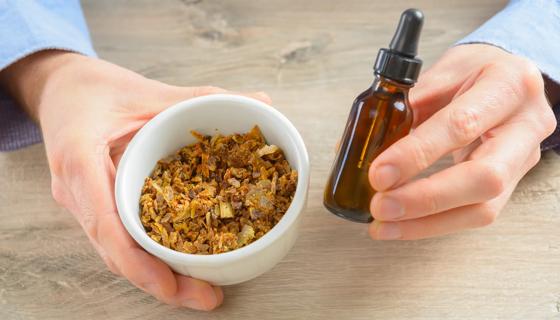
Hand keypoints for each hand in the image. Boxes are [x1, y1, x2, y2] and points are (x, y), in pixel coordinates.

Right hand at [0, 51, 269, 308]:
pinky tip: (180, 265)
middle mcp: (77, 190)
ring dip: (156, 276)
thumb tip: (263, 102)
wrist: (59, 91)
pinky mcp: (95, 206)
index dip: (138, 260)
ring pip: (116, 253)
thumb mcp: (149, 90)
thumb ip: (203, 99)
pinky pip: (120, 238)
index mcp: (80, 159)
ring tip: (202, 291)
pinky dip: (149, 257)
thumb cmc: (95, 89)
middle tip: (207, 297)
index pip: (105, 221)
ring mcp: (83, 203)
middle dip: (159, 282)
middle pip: (114, 251)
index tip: (172, 284)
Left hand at [368, 44, 555, 239]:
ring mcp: (525, 159)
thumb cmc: (476, 72)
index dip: (417, 153)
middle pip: (484, 178)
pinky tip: (403, 225)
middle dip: (425, 198)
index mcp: (507, 84)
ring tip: (384, 225)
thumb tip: (364, 144)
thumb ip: (409, 106)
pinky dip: (434, 224)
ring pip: (483, 208)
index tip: (379, 173)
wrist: (512, 80)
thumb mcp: (444, 72)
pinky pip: (476, 214)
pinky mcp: (513, 184)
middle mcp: (526, 125)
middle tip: (381, 206)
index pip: (461, 125)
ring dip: (426, 223)